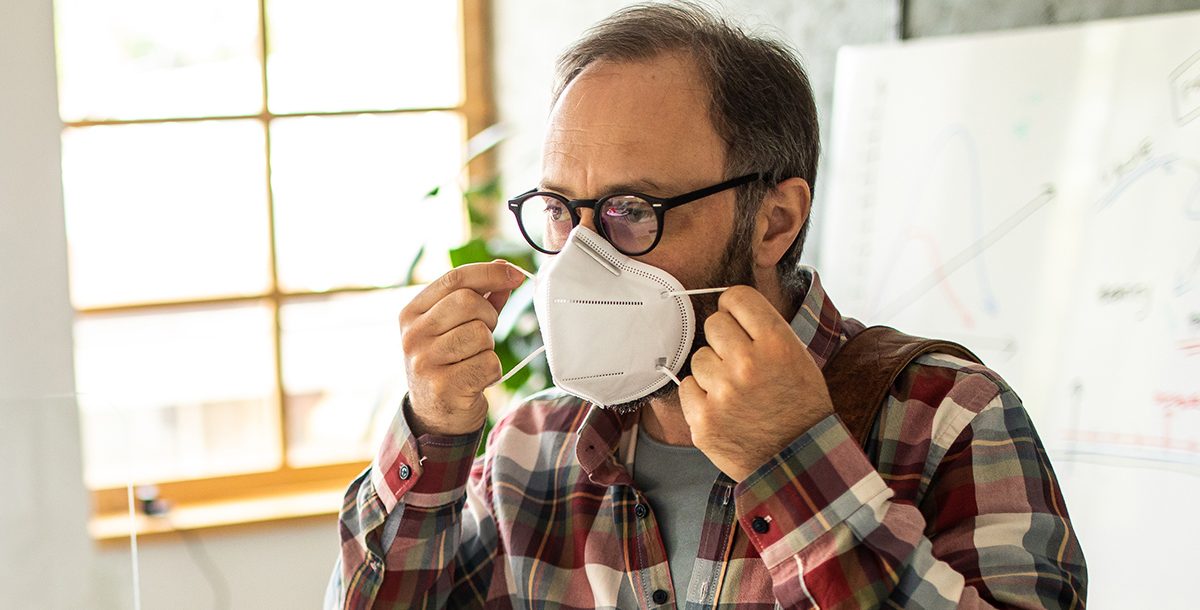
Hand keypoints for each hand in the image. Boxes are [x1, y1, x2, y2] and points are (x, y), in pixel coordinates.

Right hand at [400, 260, 524, 435]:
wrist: (436, 416)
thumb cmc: (449, 364)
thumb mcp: (455, 327)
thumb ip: (479, 298)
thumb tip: (505, 270)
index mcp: (411, 313)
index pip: (454, 279)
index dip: (490, 273)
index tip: (515, 274)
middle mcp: (412, 336)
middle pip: (469, 302)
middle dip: (488, 316)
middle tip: (484, 333)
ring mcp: (424, 362)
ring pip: (480, 334)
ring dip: (489, 347)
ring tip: (474, 359)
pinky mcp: (443, 387)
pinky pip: (488, 363)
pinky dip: (492, 370)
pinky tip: (477, 379)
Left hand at [678, 285, 834, 481]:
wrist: (798, 462)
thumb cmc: (800, 407)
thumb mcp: (798, 358)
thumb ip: (765, 330)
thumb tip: (730, 307)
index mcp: (776, 344)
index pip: (737, 297)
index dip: (735, 306)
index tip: (736, 317)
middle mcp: (747, 364)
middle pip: (714, 323)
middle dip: (724, 339)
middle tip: (739, 360)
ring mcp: (722, 393)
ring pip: (699, 357)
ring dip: (713, 370)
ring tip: (736, 390)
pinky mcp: (703, 419)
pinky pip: (687, 386)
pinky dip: (701, 396)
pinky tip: (723, 407)